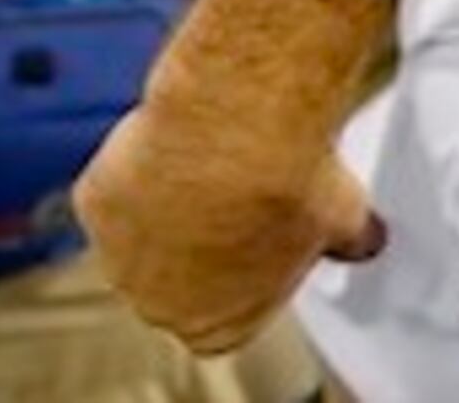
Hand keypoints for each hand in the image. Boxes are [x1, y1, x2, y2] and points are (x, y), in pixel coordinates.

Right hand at [75, 98, 385, 352]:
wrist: (239, 130)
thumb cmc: (288, 183)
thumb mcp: (344, 220)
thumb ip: (345, 240)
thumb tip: (364, 237)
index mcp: (217, 327)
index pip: (227, 318)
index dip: (249, 275)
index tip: (267, 239)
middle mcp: (157, 302)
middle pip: (178, 278)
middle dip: (206, 241)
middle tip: (244, 194)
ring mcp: (117, 253)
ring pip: (142, 231)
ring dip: (169, 202)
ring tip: (216, 160)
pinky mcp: (94, 202)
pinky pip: (116, 186)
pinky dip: (140, 164)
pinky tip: (179, 142)